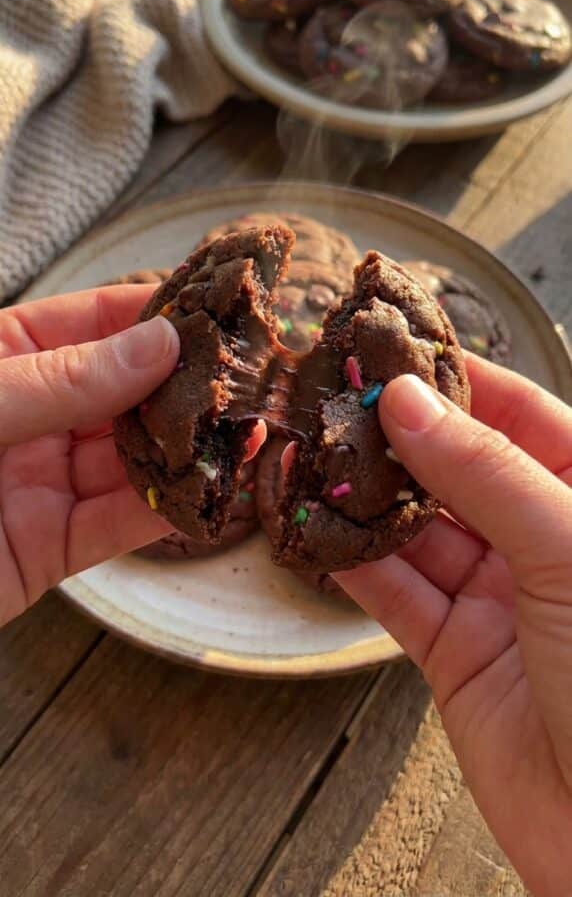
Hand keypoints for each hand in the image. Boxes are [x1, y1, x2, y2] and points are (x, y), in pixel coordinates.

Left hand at [0, 286, 265, 626]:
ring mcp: (37, 482)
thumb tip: (158, 343)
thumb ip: (63, 380)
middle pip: (121, 390)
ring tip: (246, 430)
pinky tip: (210, 491)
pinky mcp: (47, 549)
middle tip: (251, 374)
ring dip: (185, 448)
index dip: (154, 312)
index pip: (92, 322)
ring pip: (129, 457)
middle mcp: (25, 415)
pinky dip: (165, 511)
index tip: (220, 307)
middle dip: (184, 384)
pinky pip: (118, 524)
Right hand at [335, 355, 571, 896]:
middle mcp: (541, 539)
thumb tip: (409, 402)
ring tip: (310, 455)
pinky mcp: (454, 652)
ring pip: (415, 527)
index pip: (516, 413)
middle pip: (454, 466)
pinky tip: (316, 531)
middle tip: (332, 400)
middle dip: (394, 436)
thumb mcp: (569, 549)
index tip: (390, 349)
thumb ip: (486, 472)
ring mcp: (496, 595)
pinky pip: (393, 592)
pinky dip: (351, 563)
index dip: (453, 379)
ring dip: (362, 496)